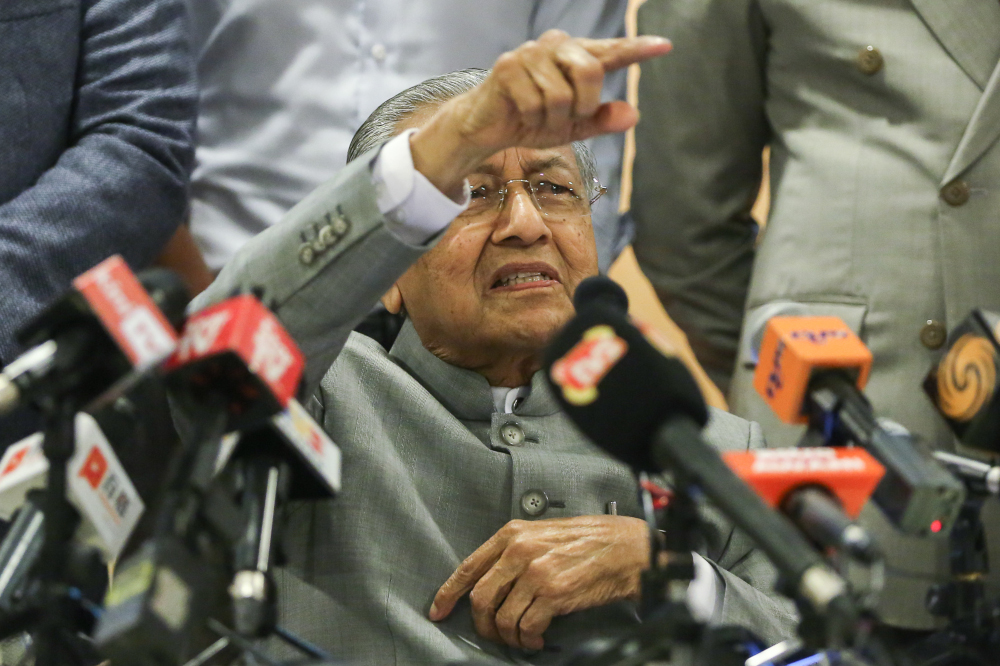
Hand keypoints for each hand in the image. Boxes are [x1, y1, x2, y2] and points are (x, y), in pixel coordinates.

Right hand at [411, 30, 671, 196]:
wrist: (487, 128)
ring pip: (562, 95)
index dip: (637, 49)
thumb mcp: (573, 127)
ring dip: (553, 119)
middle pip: (590, 71)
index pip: (610, 51)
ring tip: (539, 118)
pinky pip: (535, 103)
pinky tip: (520, 116)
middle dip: (584, 106)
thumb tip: (634, 114)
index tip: (665, 46)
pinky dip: (532, 120)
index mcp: (574, 55)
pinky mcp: (507, 68)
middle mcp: (555, 45)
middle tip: (569, 119)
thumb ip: (602, 120)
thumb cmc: (532, 120)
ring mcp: (529, 53)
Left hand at [429, 516, 648, 650]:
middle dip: (482, 624)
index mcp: (513, 534)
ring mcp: (535, 573)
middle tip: (493, 634)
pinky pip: (526, 627)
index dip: (448, 593)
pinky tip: (537, 638)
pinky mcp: (553, 594)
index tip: (438, 611)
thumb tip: (492, 582)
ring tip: (521, 639)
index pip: (468, 567)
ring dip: (508, 636)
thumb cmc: (589, 541)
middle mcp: (520, 551)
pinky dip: (528, 640)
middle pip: (480, 598)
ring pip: (502, 618)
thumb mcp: (543, 534)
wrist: (626, 548)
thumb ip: (515, 552)